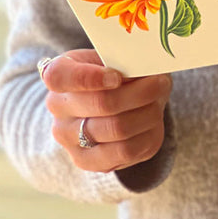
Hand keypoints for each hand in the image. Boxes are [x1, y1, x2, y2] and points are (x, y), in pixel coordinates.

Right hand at [40, 49, 172, 172]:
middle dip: (139, 92)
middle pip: (101, 103)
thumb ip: (125, 60)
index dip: (90, 77)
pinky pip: (126, 151)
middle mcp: (58, 108)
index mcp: (59, 75)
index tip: (117, 76)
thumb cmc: (119, 73)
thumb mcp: (118, 57)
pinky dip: (147, 133)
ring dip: (148, 112)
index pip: (59, 76)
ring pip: (117, 129)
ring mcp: (69, 138)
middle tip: (159, 83)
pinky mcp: (88, 161)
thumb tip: (143, 69)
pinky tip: (153, 121)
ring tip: (158, 101)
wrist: (119, 103)